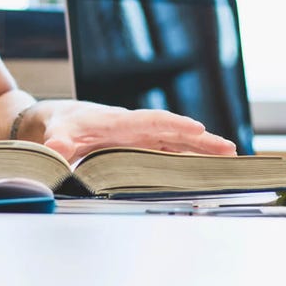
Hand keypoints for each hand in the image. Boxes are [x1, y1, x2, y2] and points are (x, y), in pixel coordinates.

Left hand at [27, 100, 236, 161]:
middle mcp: (136, 127)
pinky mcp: (142, 145)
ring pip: (177, 141)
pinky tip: (207, 165)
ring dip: (201, 148)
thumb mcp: (57, 134)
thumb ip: (58, 144)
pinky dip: (189, 156)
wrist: (62, 119)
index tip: (198, 130)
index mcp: (120, 122)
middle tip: (228, 148)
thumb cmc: (62, 125)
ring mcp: (142, 136)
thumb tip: (55, 150)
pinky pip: (170, 150)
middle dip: (201, 139)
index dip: (176, 126)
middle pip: (174, 131)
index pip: (152, 121)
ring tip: (229, 156)